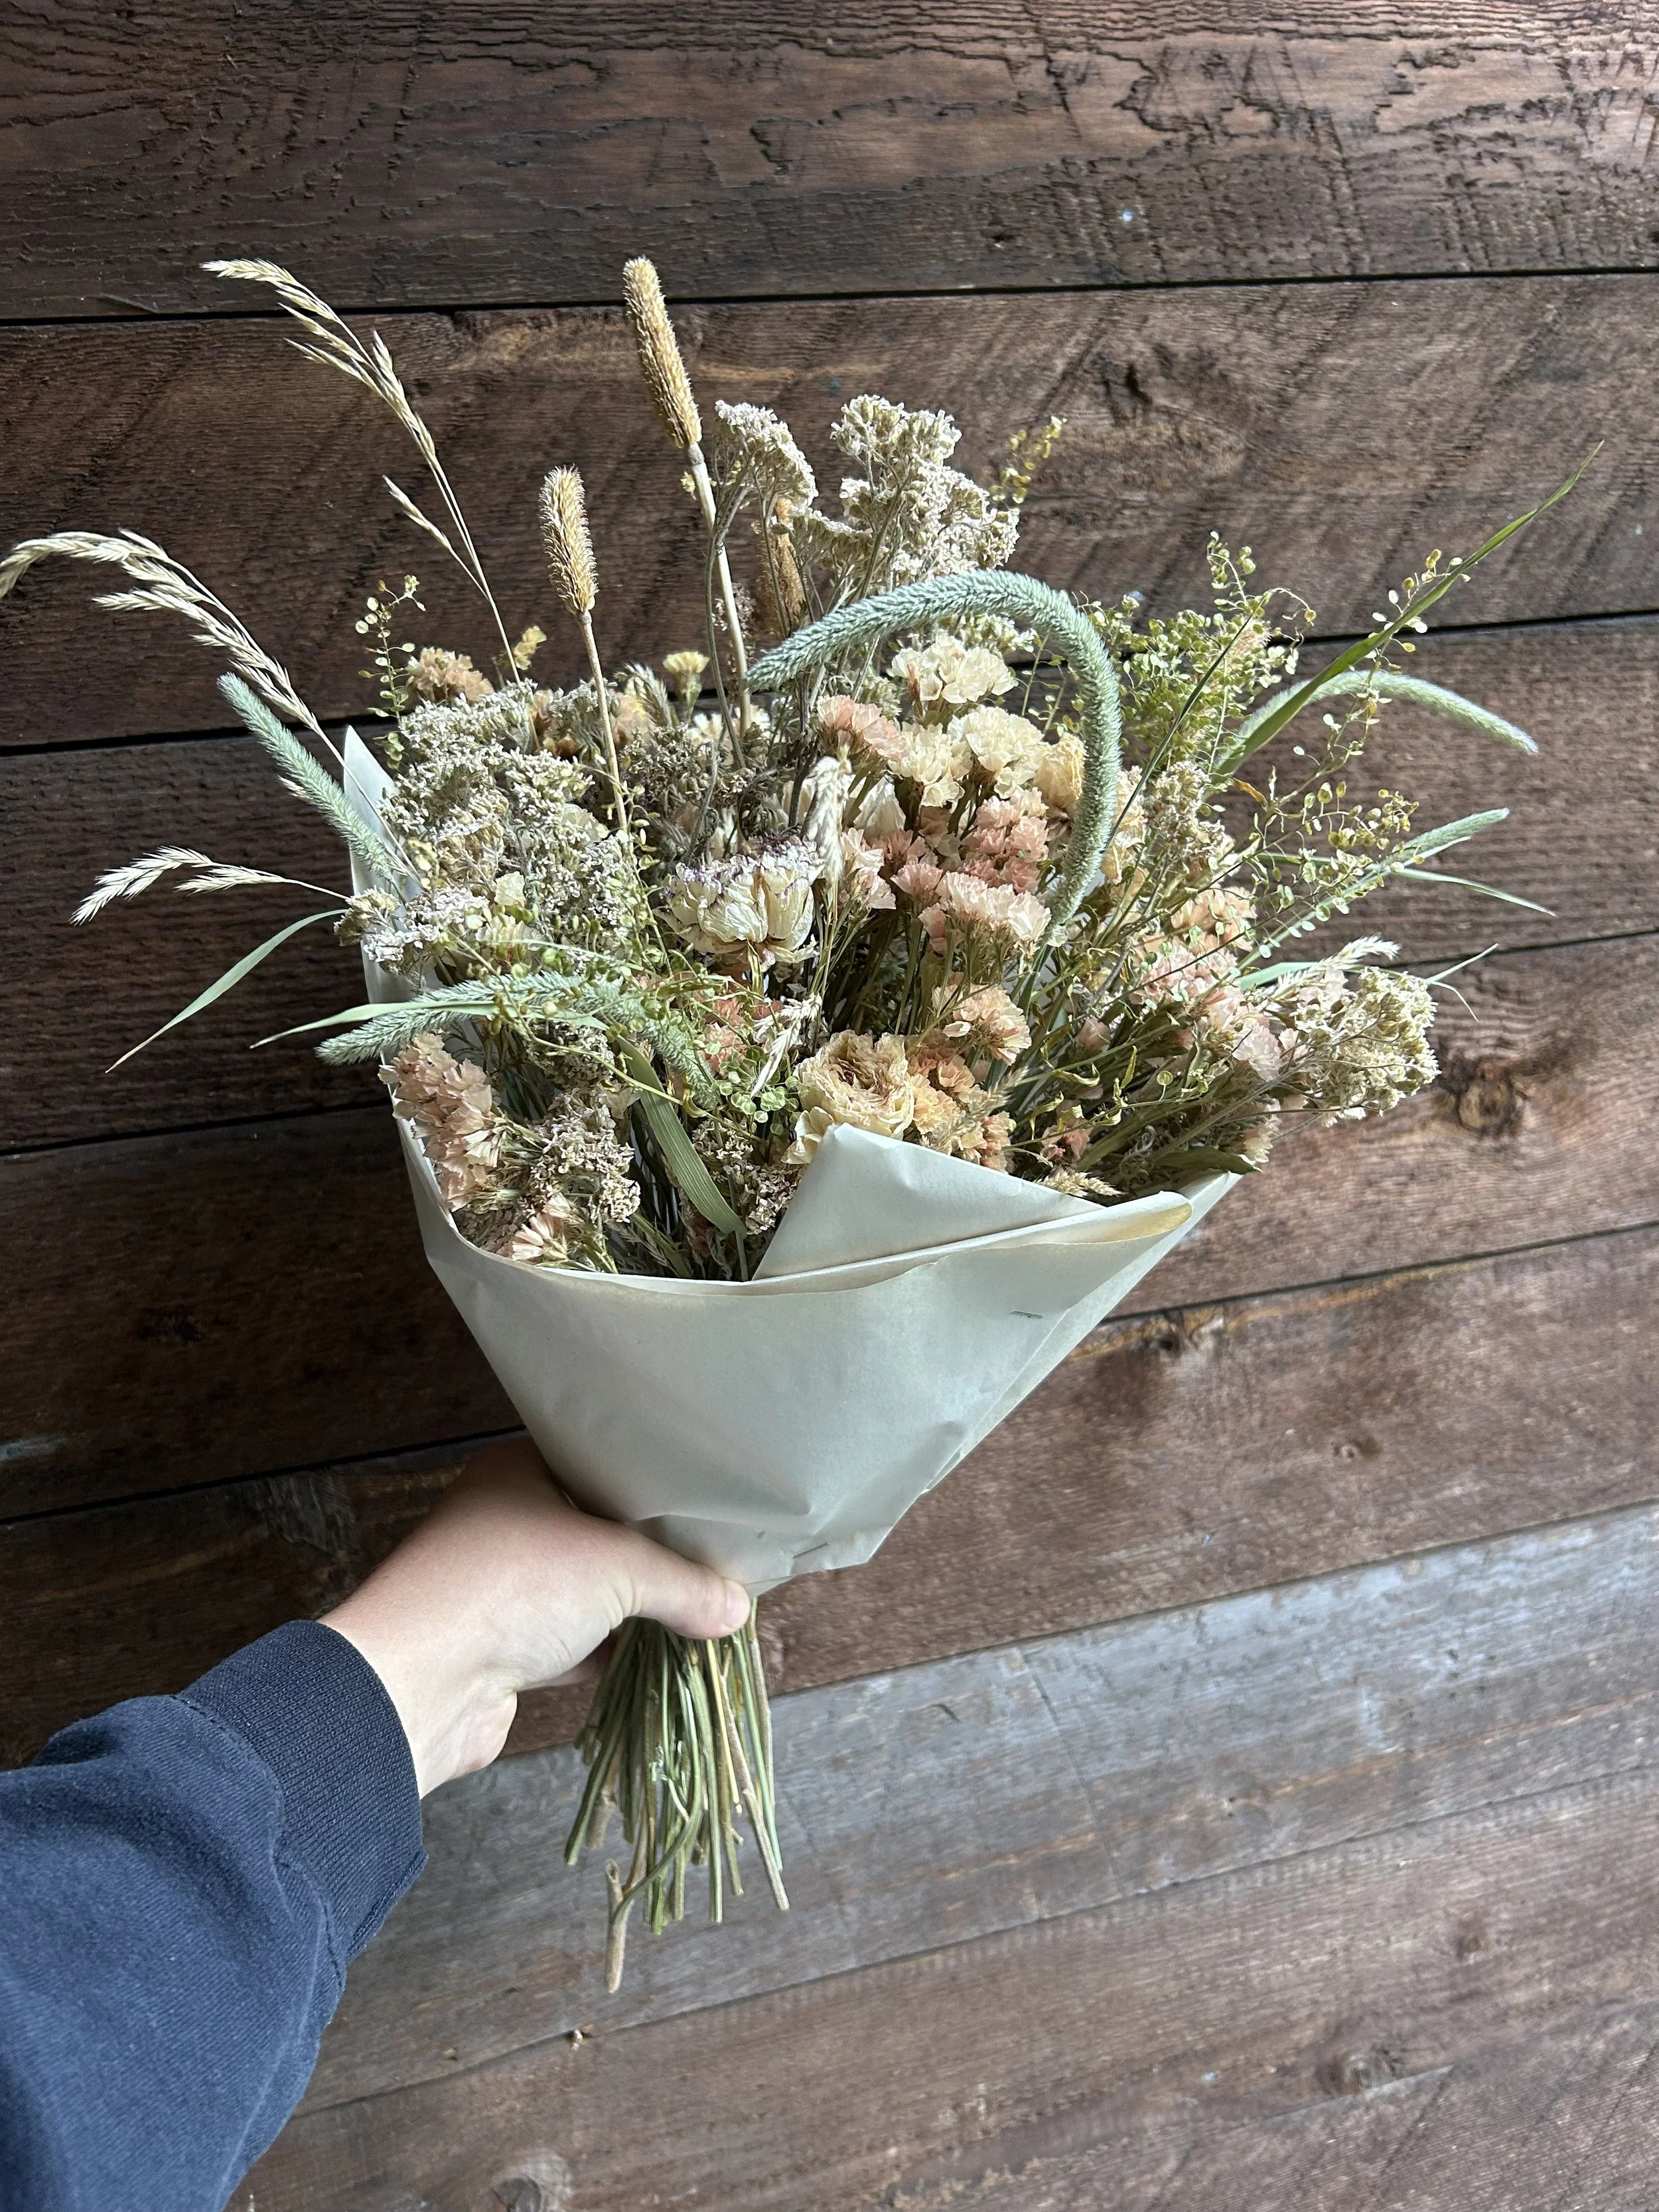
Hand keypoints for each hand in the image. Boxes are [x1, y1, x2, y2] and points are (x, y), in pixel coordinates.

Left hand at [321, 1438, 749, 1796]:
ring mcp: (504, 1588)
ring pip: (589, 1592)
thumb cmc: (511, 1588)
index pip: (603, 1463)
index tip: (714, 1498)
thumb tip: (737, 1609)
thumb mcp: (617, 1570)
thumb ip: (685, 1584)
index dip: (659, 1483)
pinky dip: (615, 1650)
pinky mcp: (505, 1648)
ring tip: (707, 1609)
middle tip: (723, 1557)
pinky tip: (665, 1656)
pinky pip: (576, 1641)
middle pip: (600, 1531)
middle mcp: (507, 1521)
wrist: (416, 1685)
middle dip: (656, 1552)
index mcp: (521, 1471)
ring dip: (637, 1608)